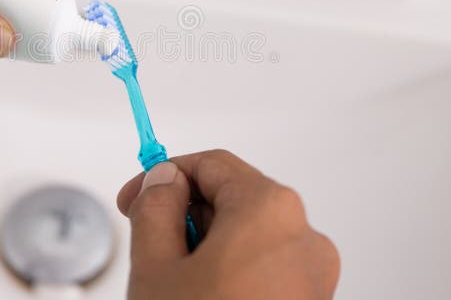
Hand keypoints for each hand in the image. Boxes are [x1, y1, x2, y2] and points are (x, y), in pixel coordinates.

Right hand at [117, 150, 339, 299]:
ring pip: (250, 235)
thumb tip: (163, 181)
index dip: (165, 174)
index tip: (137, 195)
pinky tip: (202, 298)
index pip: (211, 164)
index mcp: (269, 210)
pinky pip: (266, 266)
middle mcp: (303, 237)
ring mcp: (313, 275)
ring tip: (175, 283)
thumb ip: (155, 208)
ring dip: (207, 245)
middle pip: (234, 197)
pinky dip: (232, 271)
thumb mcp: (156, 267)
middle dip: (186, 214)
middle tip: (148, 240)